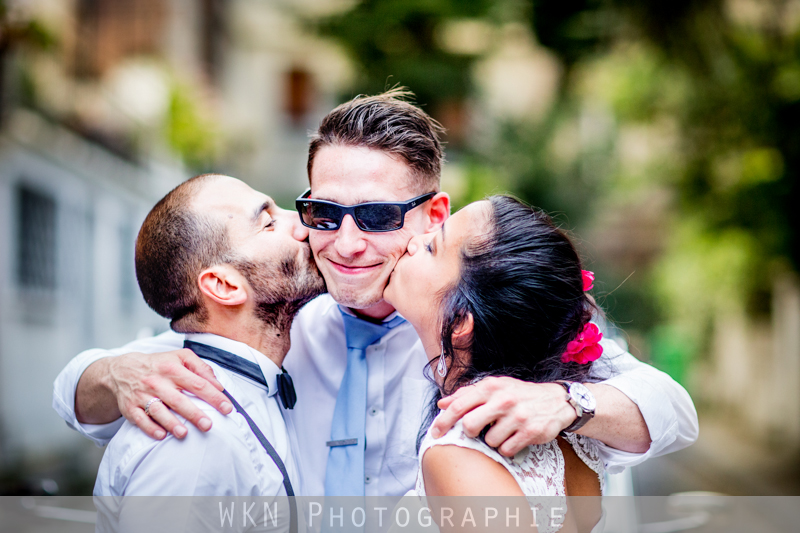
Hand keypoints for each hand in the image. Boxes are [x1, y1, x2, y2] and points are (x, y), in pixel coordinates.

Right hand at [105, 350, 232, 439]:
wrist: (123, 370)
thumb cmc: (160, 364)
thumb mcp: (181, 357)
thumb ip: (201, 368)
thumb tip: (218, 386)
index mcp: (173, 369)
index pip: (197, 383)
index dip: (213, 396)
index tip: (227, 408)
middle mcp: (157, 382)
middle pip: (178, 399)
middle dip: (193, 413)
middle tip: (208, 425)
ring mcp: (142, 395)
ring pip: (157, 410)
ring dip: (171, 423)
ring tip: (183, 433)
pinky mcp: (130, 407)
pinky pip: (140, 419)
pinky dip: (150, 428)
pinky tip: (161, 435)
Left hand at [431, 377, 575, 456]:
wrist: (555, 400)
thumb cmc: (519, 394)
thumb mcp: (494, 387)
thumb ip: (467, 394)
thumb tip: (442, 403)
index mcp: (490, 387)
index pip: (459, 406)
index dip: (443, 422)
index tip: (435, 433)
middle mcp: (503, 399)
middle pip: (470, 426)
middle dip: (470, 433)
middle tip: (477, 430)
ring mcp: (517, 416)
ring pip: (489, 440)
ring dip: (492, 440)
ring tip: (503, 430)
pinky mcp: (529, 432)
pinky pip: (506, 449)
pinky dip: (506, 447)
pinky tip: (513, 437)